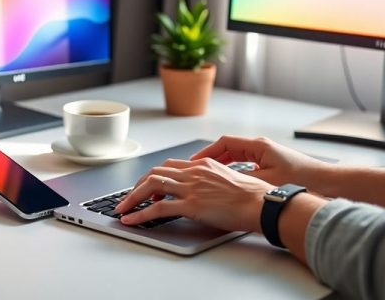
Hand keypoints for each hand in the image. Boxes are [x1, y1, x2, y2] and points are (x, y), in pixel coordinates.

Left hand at [115, 157, 275, 232]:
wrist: (262, 203)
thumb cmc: (253, 196)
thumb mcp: (229, 180)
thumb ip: (212, 181)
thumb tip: (205, 192)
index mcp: (203, 165)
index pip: (170, 166)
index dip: (154, 177)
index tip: (147, 188)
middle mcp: (194, 172)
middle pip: (155, 172)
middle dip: (137, 185)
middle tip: (129, 198)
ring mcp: (191, 188)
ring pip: (151, 186)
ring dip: (132, 197)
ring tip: (123, 209)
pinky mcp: (192, 205)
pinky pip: (158, 209)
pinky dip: (140, 214)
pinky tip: (132, 220)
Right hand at [191, 135, 331, 187]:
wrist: (327, 182)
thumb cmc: (302, 178)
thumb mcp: (266, 180)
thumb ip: (241, 179)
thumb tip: (221, 181)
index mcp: (258, 145)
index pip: (225, 143)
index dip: (207, 152)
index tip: (194, 162)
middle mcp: (261, 147)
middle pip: (229, 149)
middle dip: (211, 159)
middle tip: (196, 170)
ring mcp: (266, 155)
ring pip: (237, 157)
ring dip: (222, 165)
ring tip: (208, 176)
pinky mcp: (272, 165)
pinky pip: (246, 164)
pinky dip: (235, 171)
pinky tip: (229, 182)